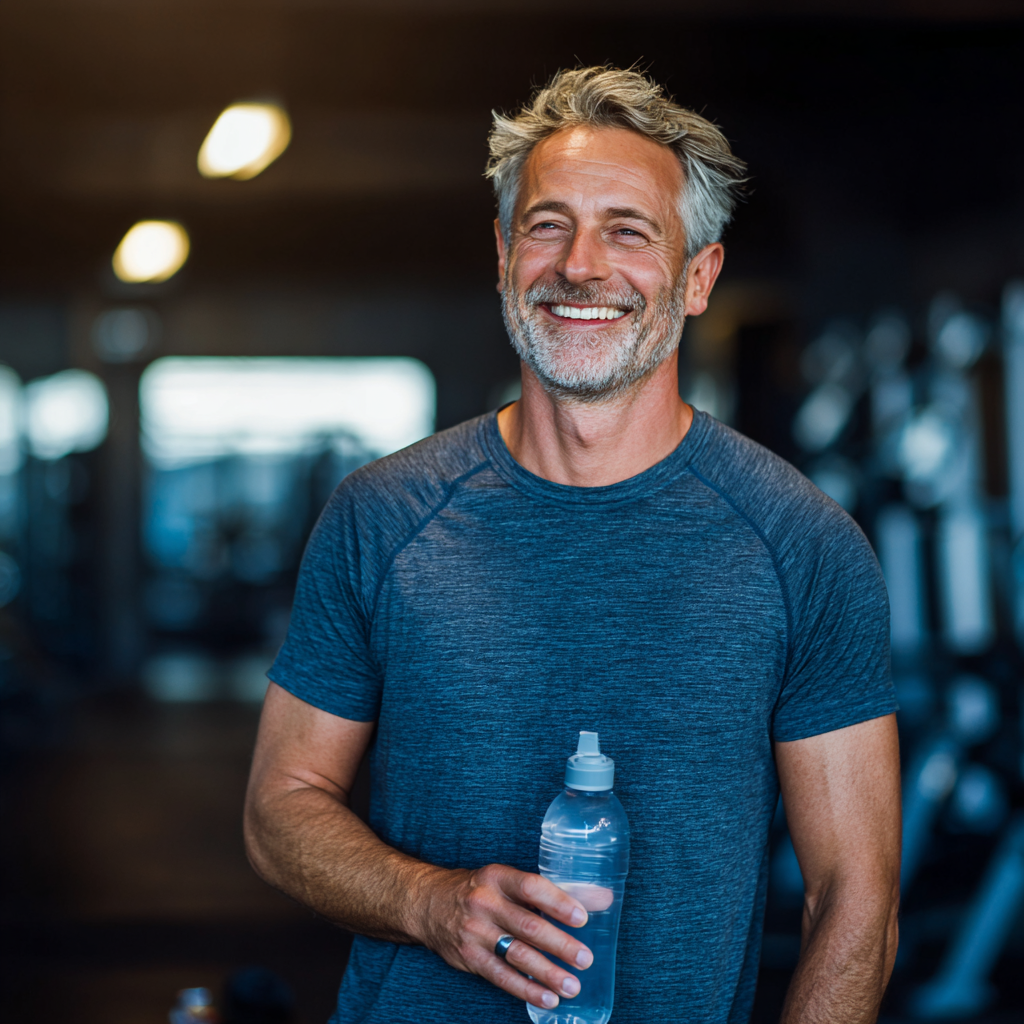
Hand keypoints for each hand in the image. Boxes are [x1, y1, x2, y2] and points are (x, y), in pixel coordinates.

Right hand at [413, 862, 593, 1009]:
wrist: (428, 904)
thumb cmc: (480, 890)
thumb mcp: (507, 880)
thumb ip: (551, 891)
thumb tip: (602, 899)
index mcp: (497, 877)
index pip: (531, 887)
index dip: (557, 901)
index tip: (582, 917)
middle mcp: (484, 902)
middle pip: (527, 925)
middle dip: (559, 944)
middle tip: (585, 959)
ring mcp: (474, 931)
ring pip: (516, 954)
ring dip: (547, 973)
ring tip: (572, 985)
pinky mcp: (468, 957)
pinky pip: (500, 976)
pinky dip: (525, 990)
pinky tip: (547, 998)